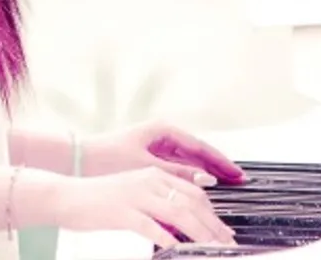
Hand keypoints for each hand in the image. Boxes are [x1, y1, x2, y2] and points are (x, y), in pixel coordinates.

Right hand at [52, 166, 236, 248]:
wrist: (66, 196)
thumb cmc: (99, 200)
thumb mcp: (133, 194)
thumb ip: (157, 204)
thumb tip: (181, 224)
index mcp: (152, 175)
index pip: (192, 191)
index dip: (212, 212)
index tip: (222, 230)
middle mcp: (147, 180)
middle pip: (190, 201)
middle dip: (212, 224)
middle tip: (225, 242)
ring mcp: (134, 195)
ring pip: (177, 212)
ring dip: (198, 232)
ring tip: (210, 247)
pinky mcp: (121, 211)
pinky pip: (151, 226)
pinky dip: (167, 238)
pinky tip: (175, 248)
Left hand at [82, 120, 245, 186]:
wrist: (80, 160)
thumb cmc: (107, 158)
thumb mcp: (146, 166)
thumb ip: (177, 172)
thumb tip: (206, 179)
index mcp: (163, 130)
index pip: (201, 146)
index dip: (221, 161)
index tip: (238, 173)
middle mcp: (163, 136)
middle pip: (199, 153)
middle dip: (219, 167)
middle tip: (240, 181)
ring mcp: (158, 147)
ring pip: (190, 161)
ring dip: (207, 173)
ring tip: (227, 187)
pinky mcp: (151, 159)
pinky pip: (178, 168)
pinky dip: (191, 177)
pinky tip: (202, 189)